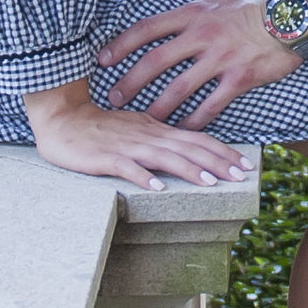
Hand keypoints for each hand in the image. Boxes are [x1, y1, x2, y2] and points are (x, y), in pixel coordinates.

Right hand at [22, 84, 255, 191]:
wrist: (62, 118)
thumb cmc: (99, 128)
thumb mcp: (136, 130)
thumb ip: (159, 141)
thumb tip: (186, 154)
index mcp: (156, 129)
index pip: (197, 139)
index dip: (223, 152)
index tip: (245, 165)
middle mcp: (148, 135)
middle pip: (189, 148)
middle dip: (218, 162)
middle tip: (242, 175)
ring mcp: (128, 146)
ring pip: (164, 157)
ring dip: (189, 170)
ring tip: (211, 183)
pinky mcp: (106, 157)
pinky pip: (127, 167)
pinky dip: (143, 177)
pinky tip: (158, 188)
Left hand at [96, 0, 306, 125]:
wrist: (295, 17)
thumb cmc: (253, 2)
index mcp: (193, 14)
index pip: (147, 29)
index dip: (120, 45)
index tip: (102, 60)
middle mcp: (202, 36)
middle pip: (155, 62)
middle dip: (129, 83)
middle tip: (113, 99)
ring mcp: (220, 59)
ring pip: (179, 88)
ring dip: (156, 108)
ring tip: (143, 122)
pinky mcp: (239, 79)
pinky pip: (210, 106)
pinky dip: (193, 121)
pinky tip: (181, 131)